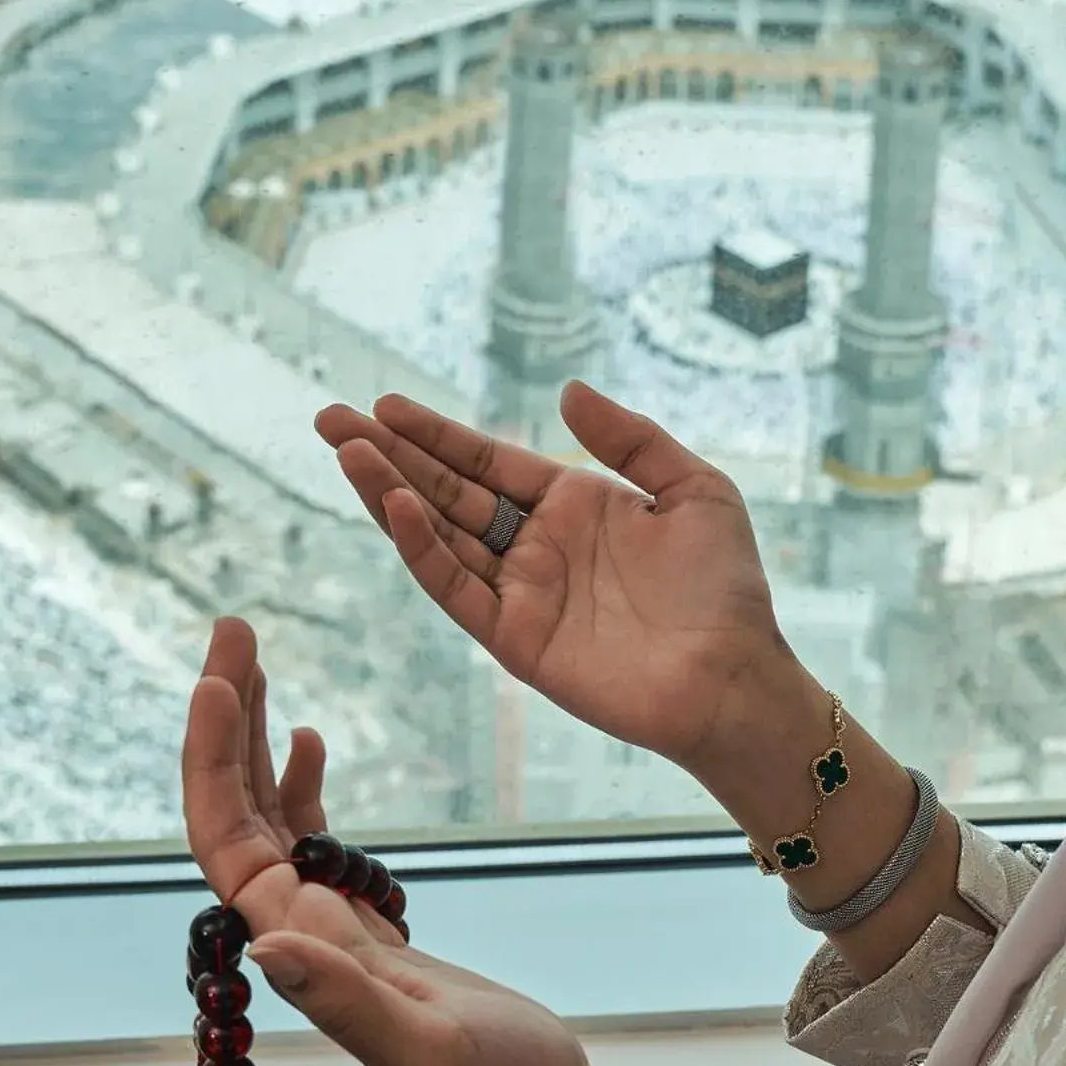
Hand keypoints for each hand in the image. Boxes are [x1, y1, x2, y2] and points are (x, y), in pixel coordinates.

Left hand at [182, 618, 591, 1065]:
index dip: (212, 760)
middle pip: (233, 809)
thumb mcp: (426, 1044)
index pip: (227, 838)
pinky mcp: (359, 924)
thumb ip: (346, 1001)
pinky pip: (308, 839)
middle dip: (223, 719)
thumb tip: (264, 942)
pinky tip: (302, 736)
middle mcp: (292, 932)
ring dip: (251, 736)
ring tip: (250, 653)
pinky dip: (297, 783)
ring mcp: (322, 924)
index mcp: (295, 950)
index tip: (216, 680)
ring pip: (265, 815)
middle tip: (231, 625)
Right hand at [313, 379, 800, 772]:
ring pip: (437, 534)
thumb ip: (631, 438)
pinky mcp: (514, 638)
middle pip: (446, 491)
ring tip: (348, 450)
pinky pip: (456, 586)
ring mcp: (520, 593)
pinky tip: (394, 506)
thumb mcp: (694, 489)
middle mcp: (536, 547)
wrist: (734, 674)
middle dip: (389, 455)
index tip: (386, 403)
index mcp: (572, 506)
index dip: (435, 434)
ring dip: (389, 493)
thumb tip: (568, 391)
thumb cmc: (726, 588)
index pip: (486, 462)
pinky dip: (421, 547)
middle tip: (330, 417)